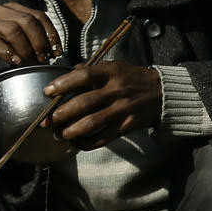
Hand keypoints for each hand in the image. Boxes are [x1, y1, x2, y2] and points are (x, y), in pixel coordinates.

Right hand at [0, 2, 63, 71]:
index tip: (57, 51)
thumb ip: (24, 39)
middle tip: (44, 59)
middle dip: (40, 42)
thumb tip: (49, 53)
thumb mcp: (6, 39)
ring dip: (26, 48)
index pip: (38, 15)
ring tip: (31, 62)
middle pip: (28, 21)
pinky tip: (15, 62)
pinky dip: (6, 52)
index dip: (51, 33)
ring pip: (12, 29)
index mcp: (9, 9)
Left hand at [44, 61, 161, 148]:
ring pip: (92, 123)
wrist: (163, 92)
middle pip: (84, 103)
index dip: (63, 84)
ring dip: (72, 131)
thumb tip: (65, 74)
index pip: (83, 76)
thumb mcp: (114, 67)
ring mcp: (123, 109)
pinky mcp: (128, 125)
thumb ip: (90, 69)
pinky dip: (88, 143)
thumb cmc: (131, 78)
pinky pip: (104, 138)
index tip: (47, 92)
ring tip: (60, 135)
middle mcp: (117, 90)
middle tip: (48, 121)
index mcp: (111, 72)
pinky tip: (76, 144)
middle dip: (61, 114)